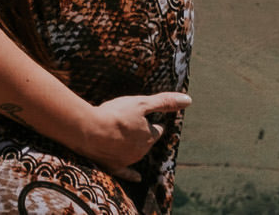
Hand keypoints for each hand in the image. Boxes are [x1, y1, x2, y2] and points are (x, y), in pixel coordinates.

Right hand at [77, 92, 191, 178]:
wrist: (91, 130)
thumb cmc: (117, 114)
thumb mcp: (142, 103)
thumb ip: (164, 102)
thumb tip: (188, 100)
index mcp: (149, 136)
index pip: (157, 129)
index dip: (153, 122)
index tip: (150, 117)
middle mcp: (142, 151)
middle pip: (147, 141)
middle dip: (143, 133)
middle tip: (134, 123)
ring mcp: (128, 160)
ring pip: (136, 152)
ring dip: (134, 145)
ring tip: (124, 134)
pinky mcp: (114, 166)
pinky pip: (126, 173)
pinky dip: (132, 175)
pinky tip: (138, 178)